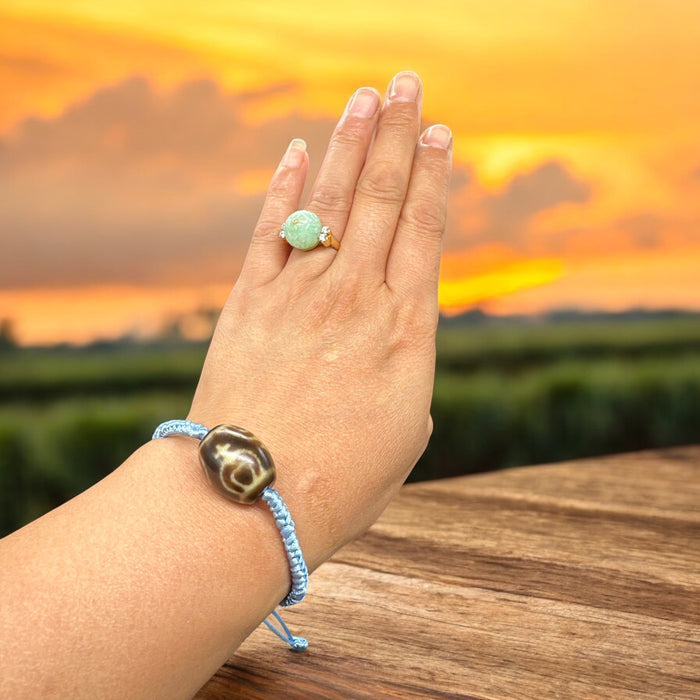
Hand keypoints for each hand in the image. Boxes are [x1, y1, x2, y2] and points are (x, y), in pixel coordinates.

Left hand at [189, 71, 451, 568]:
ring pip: (331, 201)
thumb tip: (393, 355)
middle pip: (382, 198)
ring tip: (364, 96)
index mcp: (405, 331)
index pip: (424, 231)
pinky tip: (295, 151)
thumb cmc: (339, 482)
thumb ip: (408, 381)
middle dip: (396, 134)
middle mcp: (356, 298)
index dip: (433, 176)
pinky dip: (283, 189)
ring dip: (348, 144)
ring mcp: (300, 295)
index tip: (438, 132)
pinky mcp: (250, 303)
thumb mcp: (404, 438)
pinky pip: (271, 232)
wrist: (251, 497)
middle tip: (407, 83)